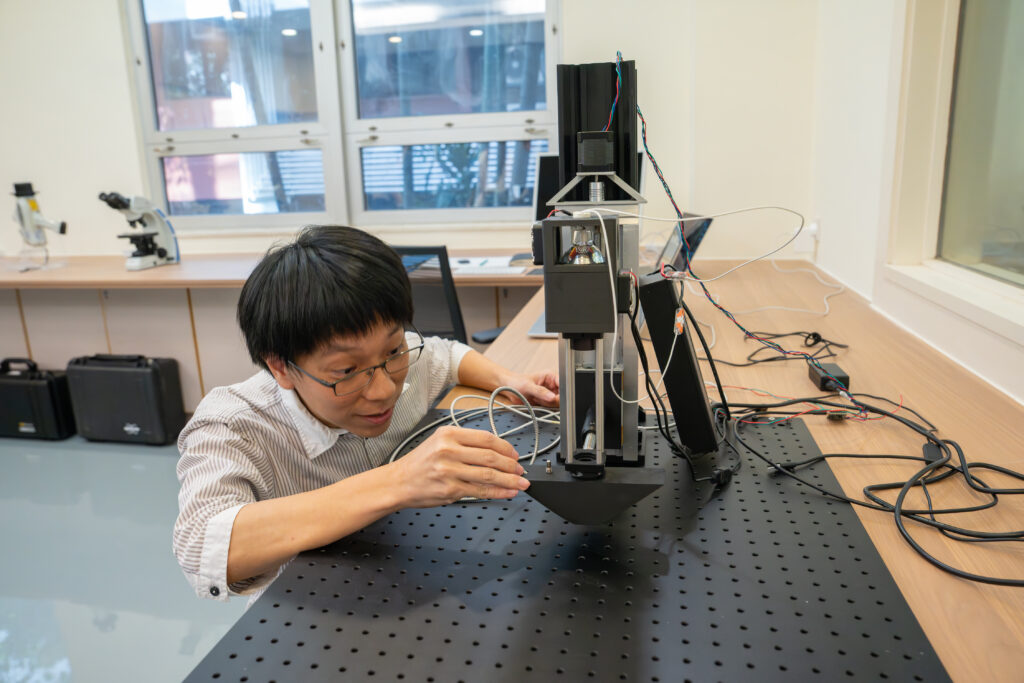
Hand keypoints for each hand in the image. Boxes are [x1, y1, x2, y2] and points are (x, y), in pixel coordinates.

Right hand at [388, 426, 529, 507]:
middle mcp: (449, 450)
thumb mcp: (440, 442)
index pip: (486, 438)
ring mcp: (449, 470)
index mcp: (449, 434)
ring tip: (521, 483)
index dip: (506, 448)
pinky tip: (508, 492)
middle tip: (521, 470)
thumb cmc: (420, 463)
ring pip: (489, 475)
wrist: (397, 482)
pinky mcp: (450, 489)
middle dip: (511, 465)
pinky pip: (481, 491)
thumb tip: (497, 451)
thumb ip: (465, 443)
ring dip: (510, 480)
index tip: (515, 454)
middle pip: (491, 456)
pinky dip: (499, 492)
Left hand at [501, 371, 558, 407]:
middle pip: (562, 396)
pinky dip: (544, 407)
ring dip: (547, 404)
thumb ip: (540, 391)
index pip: (564, 384)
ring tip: (536, 398)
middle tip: (541, 398)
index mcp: (551, 376)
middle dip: (552, 399)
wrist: (509, 388)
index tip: (555, 397)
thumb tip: (552, 397)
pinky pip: (551, 407)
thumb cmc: (517, 382)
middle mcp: (553, 384)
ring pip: (557, 403)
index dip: (562, 391)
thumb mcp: (528, 386)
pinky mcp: (547, 401)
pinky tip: (537, 402)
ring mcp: (551, 393)